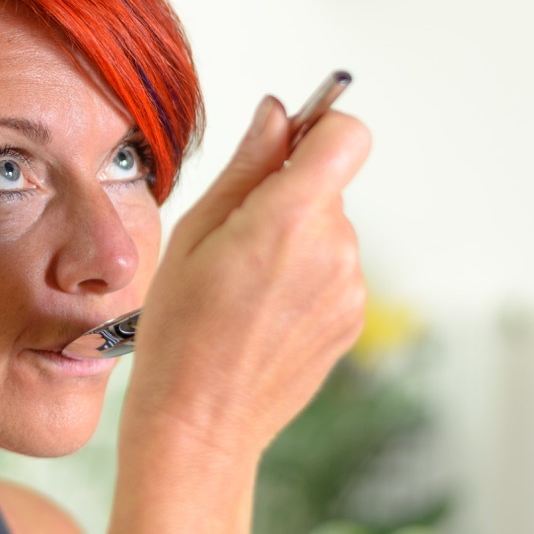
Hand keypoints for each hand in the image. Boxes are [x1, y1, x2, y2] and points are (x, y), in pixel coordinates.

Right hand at [126, 95, 370, 456]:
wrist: (201, 419)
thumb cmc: (180, 331)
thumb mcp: (194, 232)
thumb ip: (245, 165)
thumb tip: (276, 114)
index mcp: (289, 219)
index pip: (347, 135)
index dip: (319, 127)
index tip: (287, 142)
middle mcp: (334, 249)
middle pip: (329, 184)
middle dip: (288, 193)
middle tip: (235, 236)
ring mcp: (351, 288)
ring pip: (329, 228)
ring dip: (295, 238)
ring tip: (244, 283)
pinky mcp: (353, 318)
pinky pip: (334, 269)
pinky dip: (304, 275)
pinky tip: (261, 309)